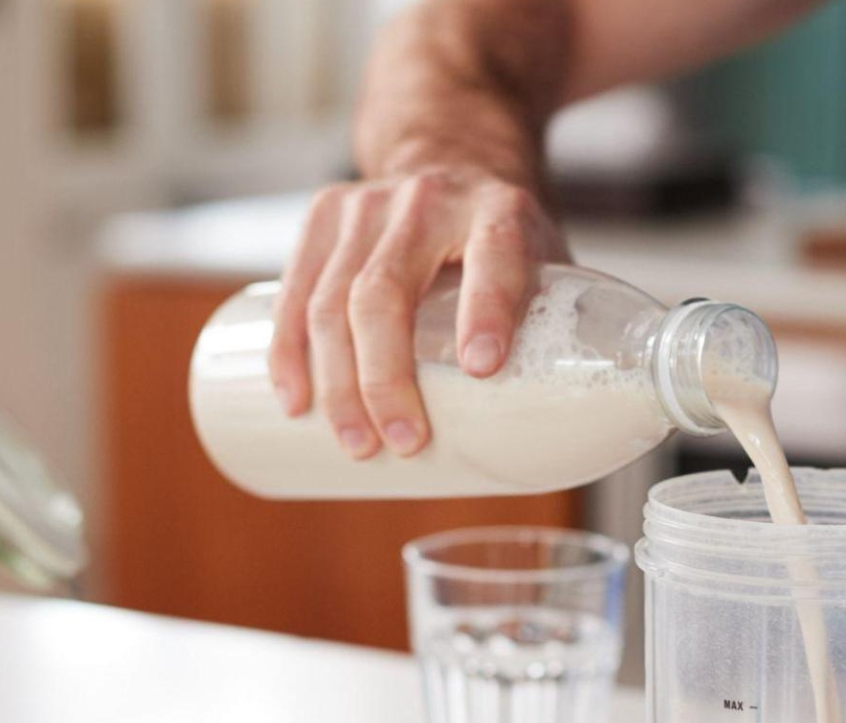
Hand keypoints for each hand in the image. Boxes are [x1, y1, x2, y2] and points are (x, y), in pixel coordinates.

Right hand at [264, 167, 568, 458]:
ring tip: (358, 443)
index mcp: (498, 210)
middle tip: (405, 443)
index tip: (484, 368)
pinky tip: (295, 399)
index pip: (493, 254)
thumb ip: (551, 326)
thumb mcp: (542, 259)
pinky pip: (293, 292)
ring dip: (338, 383)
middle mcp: (429, 199)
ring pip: (332, 301)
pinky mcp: (323, 214)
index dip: (487, 309)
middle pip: (386, 293)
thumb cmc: (500, 237)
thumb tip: (556, 434)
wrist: (451, 156)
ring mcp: (367, 204)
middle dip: (387, 378)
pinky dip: (290, 352)